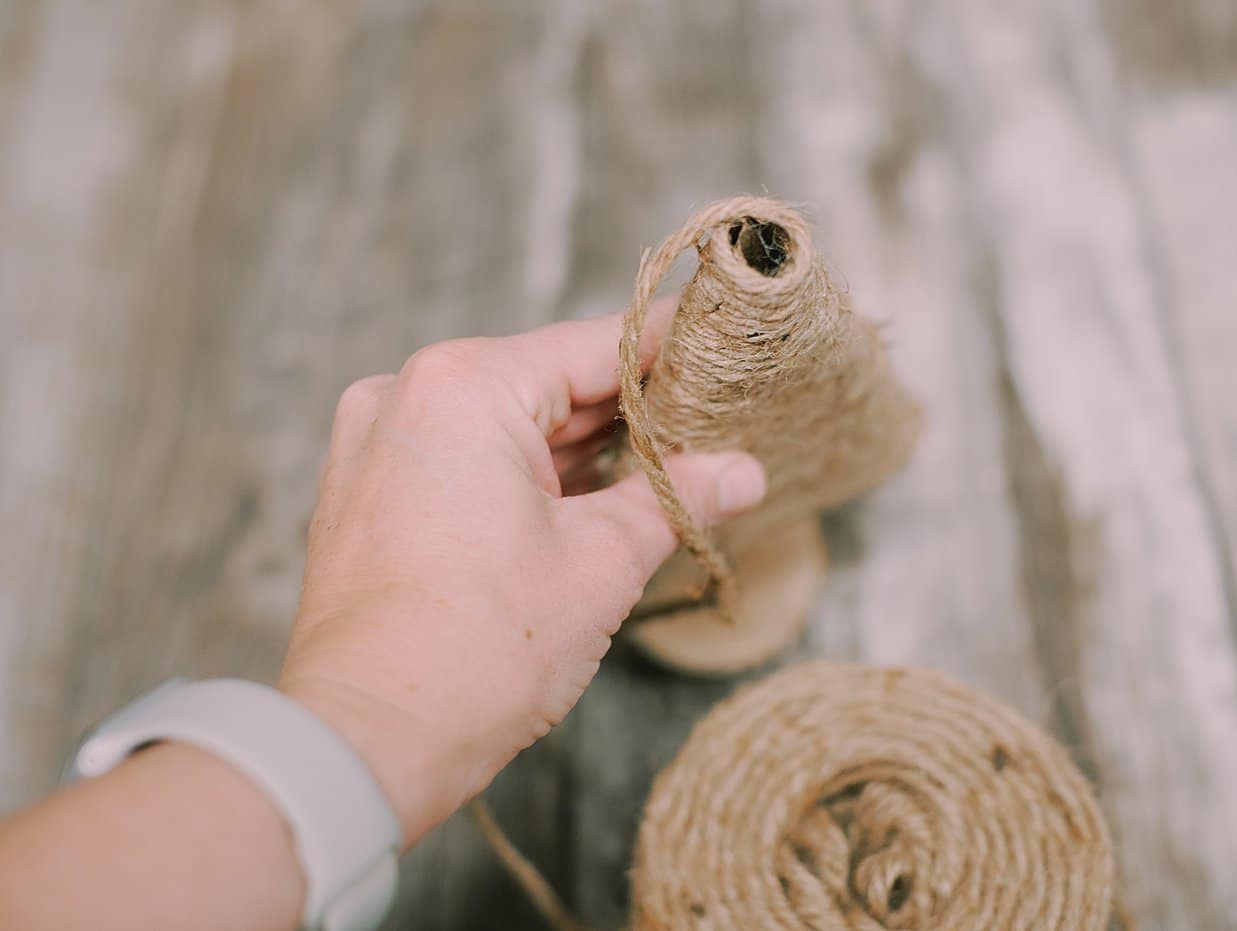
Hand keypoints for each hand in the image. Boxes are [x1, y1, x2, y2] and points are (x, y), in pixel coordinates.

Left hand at [277, 300, 765, 844]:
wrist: (366, 742)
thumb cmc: (477, 651)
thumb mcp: (603, 563)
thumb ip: (677, 499)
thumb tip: (744, 472)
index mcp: (463, 386)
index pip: (596, 347)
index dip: (674, 351)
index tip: (728, 345)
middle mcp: (405, 396)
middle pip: (548, 384)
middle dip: (631, 413)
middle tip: (714, 427)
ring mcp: (376, 446)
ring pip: (506, 426)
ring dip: (579, 451)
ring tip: (663, 473)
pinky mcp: (366, 495)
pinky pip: (464, 460)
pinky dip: (524, 476)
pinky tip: (585, 505)